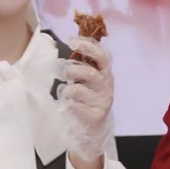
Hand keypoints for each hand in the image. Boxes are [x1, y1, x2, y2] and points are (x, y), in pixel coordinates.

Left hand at [58, 36, 114, 161]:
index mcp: (106, 72)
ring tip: (66, 91)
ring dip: (68, 89)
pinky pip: (74, 106)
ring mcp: (102, 100)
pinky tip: (70, 105)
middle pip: (90, 72)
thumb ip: (85, 63)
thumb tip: (73, 40)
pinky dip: (68, 104)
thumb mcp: (90, 78)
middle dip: (73, 70)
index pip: (102, 55)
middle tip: (63, 71)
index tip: (73, 41)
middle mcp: (106, 85)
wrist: (94, 128)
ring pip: (78, 90)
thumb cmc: (89, 97)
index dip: (89, 46)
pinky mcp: (96, 115)